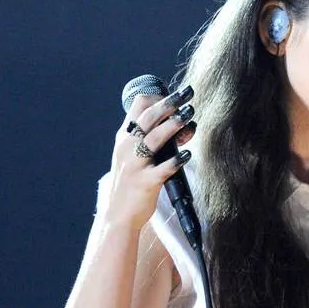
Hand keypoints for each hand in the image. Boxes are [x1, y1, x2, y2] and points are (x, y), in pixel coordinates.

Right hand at [104, 86, 196, 230]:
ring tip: (190, 116)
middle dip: (170, 102)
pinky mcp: (145, 181)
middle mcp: (127, 146)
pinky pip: (163, 168)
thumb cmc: (132, 181)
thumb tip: (183, 125)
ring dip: (174, 125)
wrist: (119, 213)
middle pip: (149, 116)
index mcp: (125, 137)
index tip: (175, 96)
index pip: (138, 106)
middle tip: (188, 93)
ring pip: (154, 138)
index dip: (158, 97)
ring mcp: (135, 164)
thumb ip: (154, 140)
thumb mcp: (135, 155)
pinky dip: (176, 160)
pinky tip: (187, 155)